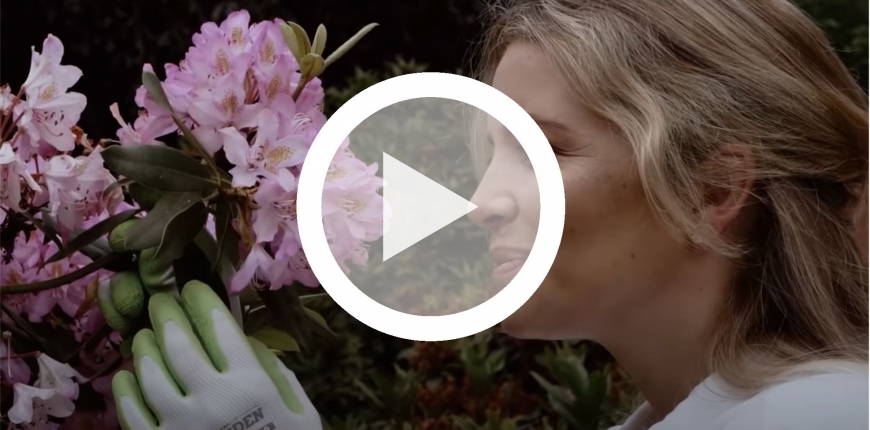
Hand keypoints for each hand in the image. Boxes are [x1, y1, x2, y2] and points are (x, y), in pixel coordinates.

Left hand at [111, 281, 321, 429]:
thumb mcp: (300, 412)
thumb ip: (276, 373)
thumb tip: (247, 341)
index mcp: (250, 385)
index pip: (218, 328)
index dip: (202, 301)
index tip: (192, 287)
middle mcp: (211, 400)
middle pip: (179, 344)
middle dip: (166, 315)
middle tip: (160, 301)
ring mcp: (180, 426)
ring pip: (150, 374)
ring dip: (144, 348)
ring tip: (143, 336)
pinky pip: (133, 414)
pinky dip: (126, 391)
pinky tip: (127, 376)